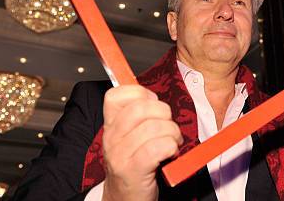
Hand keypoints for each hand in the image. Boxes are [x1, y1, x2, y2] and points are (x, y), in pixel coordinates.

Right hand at [102, 85, 182, 200]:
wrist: (124, 200)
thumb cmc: (133, 166)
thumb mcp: (129, 138)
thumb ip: (138, 117)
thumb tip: (154, 98)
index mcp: (110, 125)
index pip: (117, 95)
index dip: (141, 94)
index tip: (153, 105)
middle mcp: (112, 138)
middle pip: (142, 107)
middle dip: (164, 114)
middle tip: (168, 126)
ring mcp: (120, 155)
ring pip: (155, 126)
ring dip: (172, 133)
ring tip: (171, 142)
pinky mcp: (133, 170)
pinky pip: (158, 147)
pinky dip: (171, 147)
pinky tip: (170, 153)